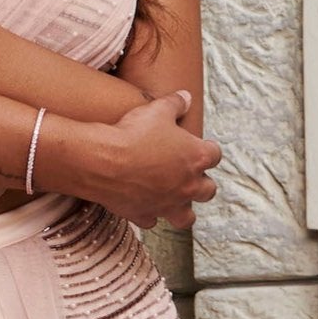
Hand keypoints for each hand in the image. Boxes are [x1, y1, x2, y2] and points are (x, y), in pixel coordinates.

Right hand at [66, 91, 220, 229]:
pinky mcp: (145, 215)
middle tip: (188, 174)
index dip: (208, 149)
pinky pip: (152, 221)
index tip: (199, 146)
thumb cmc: (133, 134)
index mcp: (196, 158)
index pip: (214, 155)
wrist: (103, 162)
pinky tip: (143, 205)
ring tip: (174, 200)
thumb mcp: (157, 109)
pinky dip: (149, 214)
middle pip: (207, 190)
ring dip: (183, 209)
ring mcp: (167, 204)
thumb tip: (185, 97)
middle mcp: (187, 186)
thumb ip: (175, 104)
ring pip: (186, 217)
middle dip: (201, 183)